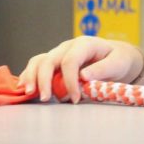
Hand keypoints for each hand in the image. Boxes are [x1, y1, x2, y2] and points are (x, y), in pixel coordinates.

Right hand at [17, 36, 143, 103]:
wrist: (116, 55)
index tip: (75, 99)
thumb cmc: (118, 60)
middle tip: (46, 98)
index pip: (70, 61)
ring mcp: (59, 53)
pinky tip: (25, 89)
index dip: (69, 81)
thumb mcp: (118, 63)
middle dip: (44, 80)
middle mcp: (68, 46)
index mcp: (85, 44)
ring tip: (29, 93)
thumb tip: (83, 77)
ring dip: (31, 77)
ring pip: (38, 61)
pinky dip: (29, 76)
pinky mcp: (54, 61)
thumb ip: (102, 69)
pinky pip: (36, 66)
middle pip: (49, 60)